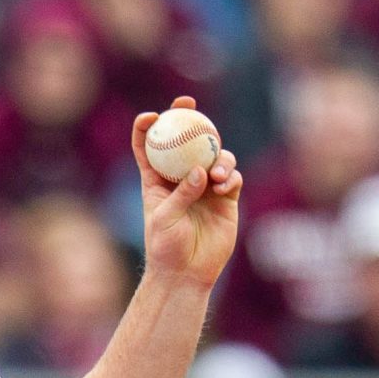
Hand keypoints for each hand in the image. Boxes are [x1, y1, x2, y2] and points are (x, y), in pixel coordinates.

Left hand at [131, 98, 242, 290]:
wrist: (187, 273)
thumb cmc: (166, 248)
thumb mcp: (165, 219)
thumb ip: (182, 194)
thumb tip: (200, 170)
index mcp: (157, 181)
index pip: (148, 148)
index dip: (147, 128)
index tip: (152, 116)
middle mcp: (182, 179)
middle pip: (185, 140)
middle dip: (188, 116)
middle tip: (189, 104)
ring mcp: (205, 186)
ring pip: (214, 155)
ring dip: (217, 156)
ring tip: (215, 173)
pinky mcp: (226, 198)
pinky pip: (231, 177)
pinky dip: (230, 175)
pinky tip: (224, 184)